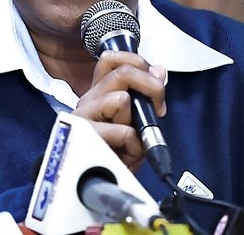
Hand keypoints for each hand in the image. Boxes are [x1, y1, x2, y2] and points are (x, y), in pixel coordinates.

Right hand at [72, 51, 166, 171]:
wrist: (101, 186)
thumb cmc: (118, 153)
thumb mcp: (138, 120)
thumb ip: (147, 94)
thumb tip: (159, 70)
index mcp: (99, 92)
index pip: (111, 58)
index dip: (138, 62)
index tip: (153, 85)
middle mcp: (88, 99)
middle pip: (122, 71)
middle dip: (151, 87)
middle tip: (158, 108)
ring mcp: (83, 116)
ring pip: (121, 98)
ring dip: (136, 122)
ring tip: (131, 140)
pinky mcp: (84, 136)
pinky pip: (123, 130)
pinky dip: (134, 145)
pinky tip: (126, 155)